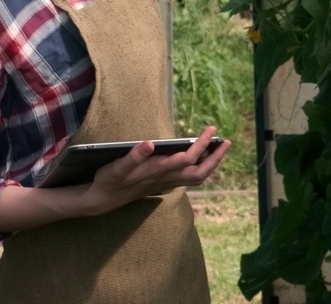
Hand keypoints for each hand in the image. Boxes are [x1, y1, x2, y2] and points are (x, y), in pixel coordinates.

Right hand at [81, 127, 229, 214]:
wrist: (105, 199)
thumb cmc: (111, 180)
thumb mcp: (117, 167)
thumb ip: (134, 156)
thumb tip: (149, 144)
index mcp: (157, 172)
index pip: (186, 159)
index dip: (201, 146)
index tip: (211, 131)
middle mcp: (166, 179)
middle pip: (199, 172)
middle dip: (215, 157)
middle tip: (226, 140)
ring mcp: (167, 183)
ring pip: (197, 177)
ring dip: (211, 163)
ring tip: (220, 148)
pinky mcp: (165, 184)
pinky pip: (190, 178)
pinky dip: (201, 168)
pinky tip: (204, 158)